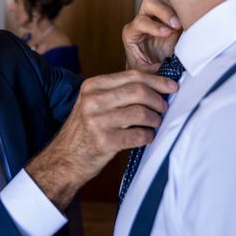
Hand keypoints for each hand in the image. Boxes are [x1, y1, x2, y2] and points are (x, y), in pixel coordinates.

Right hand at [27, 70, 177, 209]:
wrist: (64, 159)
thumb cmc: (85, 130)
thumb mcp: (94, 103)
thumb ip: (118, 91)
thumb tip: (154, 81)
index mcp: (92, 86)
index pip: (132, 76)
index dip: (156, 80)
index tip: (171, 86)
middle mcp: (92, 100)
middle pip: (138, 91)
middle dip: (158, 99)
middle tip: (164, 108)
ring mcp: (97, 121)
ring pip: (141, 112)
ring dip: (155, 119)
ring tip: (155, 124)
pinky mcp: (104, 141)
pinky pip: (139, 135)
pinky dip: (148, 136)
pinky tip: (146, 137)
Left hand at [123, 0, 181, 71]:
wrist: (154, 66)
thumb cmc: (147, 68)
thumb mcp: (145, 72)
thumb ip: (152, 72)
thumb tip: (165, 73)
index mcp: (132, 32)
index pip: (140, 22)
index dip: (154, 27)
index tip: (168, 33)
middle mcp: (143, 18)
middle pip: (149, 3)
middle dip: (164, 12)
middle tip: (177, 24)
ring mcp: (157, 13)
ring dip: (176, 6)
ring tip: (187, 19)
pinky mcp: (171, 11)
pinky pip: (176, 1)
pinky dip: (185, 5)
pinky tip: (193, 15)